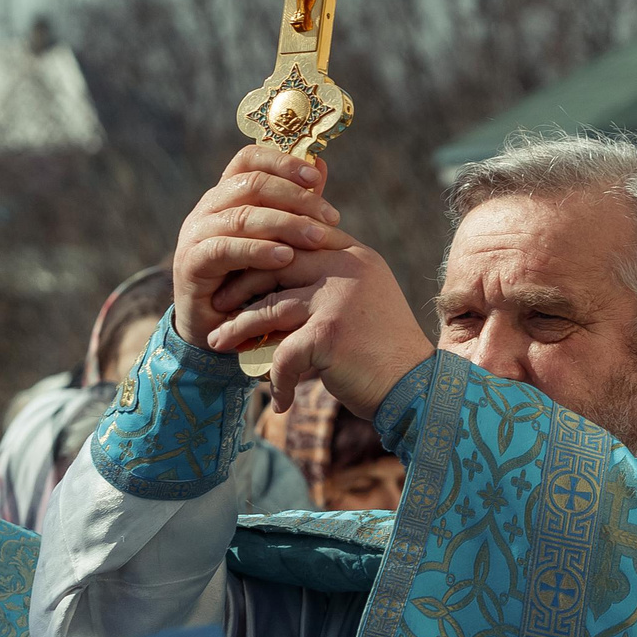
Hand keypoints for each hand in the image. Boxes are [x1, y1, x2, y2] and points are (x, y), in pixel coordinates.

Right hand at [172, 145, 339, 351]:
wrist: (218, 329)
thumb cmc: (252, 281)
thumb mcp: (276, 240)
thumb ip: (295, 205)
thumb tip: (321, 164)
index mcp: (227, 195)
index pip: (249, 158)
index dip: (282, 161)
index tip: (316, 178)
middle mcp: (208, 208)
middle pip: (251, 184)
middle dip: (296, 198)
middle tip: (331, 218)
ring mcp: (195, 234)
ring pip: (241, 215)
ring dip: (285, 225)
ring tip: (317, 239)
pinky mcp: (190, 263)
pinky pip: (224, 249)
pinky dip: (257, 250)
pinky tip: (285, 258)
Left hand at [203, 223, 433, 419]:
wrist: (418, 389)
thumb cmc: (385, 351)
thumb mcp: (362, 301)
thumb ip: (329, 282)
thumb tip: (277, 282)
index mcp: (353, 255)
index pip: (295, 237)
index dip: (261, 254)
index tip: (236, 270)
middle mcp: (346, 268)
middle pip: (274, 263)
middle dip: (240, 283)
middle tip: (218, 303)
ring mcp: (337, 298)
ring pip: (269, 307)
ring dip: (239, 328)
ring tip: (218, 343)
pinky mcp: (328, 333)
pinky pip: (283, 353)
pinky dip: (276, 379)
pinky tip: (278, 398)